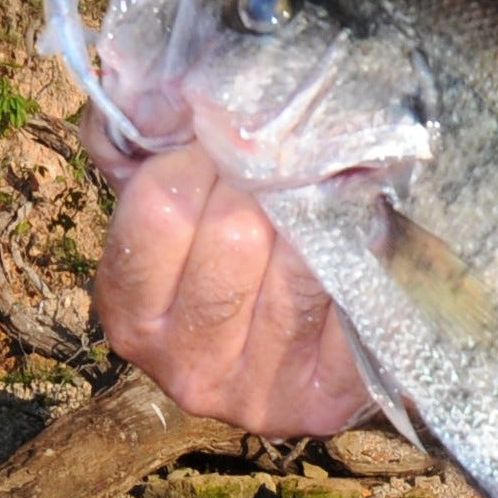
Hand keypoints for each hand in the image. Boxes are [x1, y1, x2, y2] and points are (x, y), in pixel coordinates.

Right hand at [87, 122, 375, 435]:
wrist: (304, 343)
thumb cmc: (225, 252)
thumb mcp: (165, 191)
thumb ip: (136, 137)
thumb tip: (160, 95)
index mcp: (130, 316)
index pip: (161, 206)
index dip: (202, 155)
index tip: (228, 143)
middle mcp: (184, 369)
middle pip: (235, 235)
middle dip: (269, 184)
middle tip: (290, 167)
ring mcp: (256, 395)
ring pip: (301, 269)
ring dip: (324, 216)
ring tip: (328, 195)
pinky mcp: (326, 403)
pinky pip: (354, 305)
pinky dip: (367, 258)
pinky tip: (361, 241)